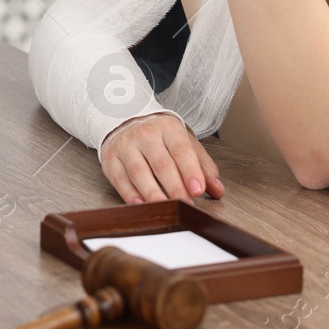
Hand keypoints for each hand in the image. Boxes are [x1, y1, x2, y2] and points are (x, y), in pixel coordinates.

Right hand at [99, 112, 224, 203]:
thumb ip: (203, 166)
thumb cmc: (159, 136)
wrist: (124, 119)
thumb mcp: (184, 142)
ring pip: (139, 172)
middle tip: (186, 205)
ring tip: (166, 209)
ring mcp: (125, 146)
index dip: (190, 171)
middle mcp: (145, 134)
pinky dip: (130, 194)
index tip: (198, 190)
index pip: (181, 150)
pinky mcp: (110, 159)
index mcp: (168, 127)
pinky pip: (120, 179)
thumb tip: (218, 190)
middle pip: (161, 164)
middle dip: (174, 187)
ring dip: (153, 193)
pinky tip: (142, 204)